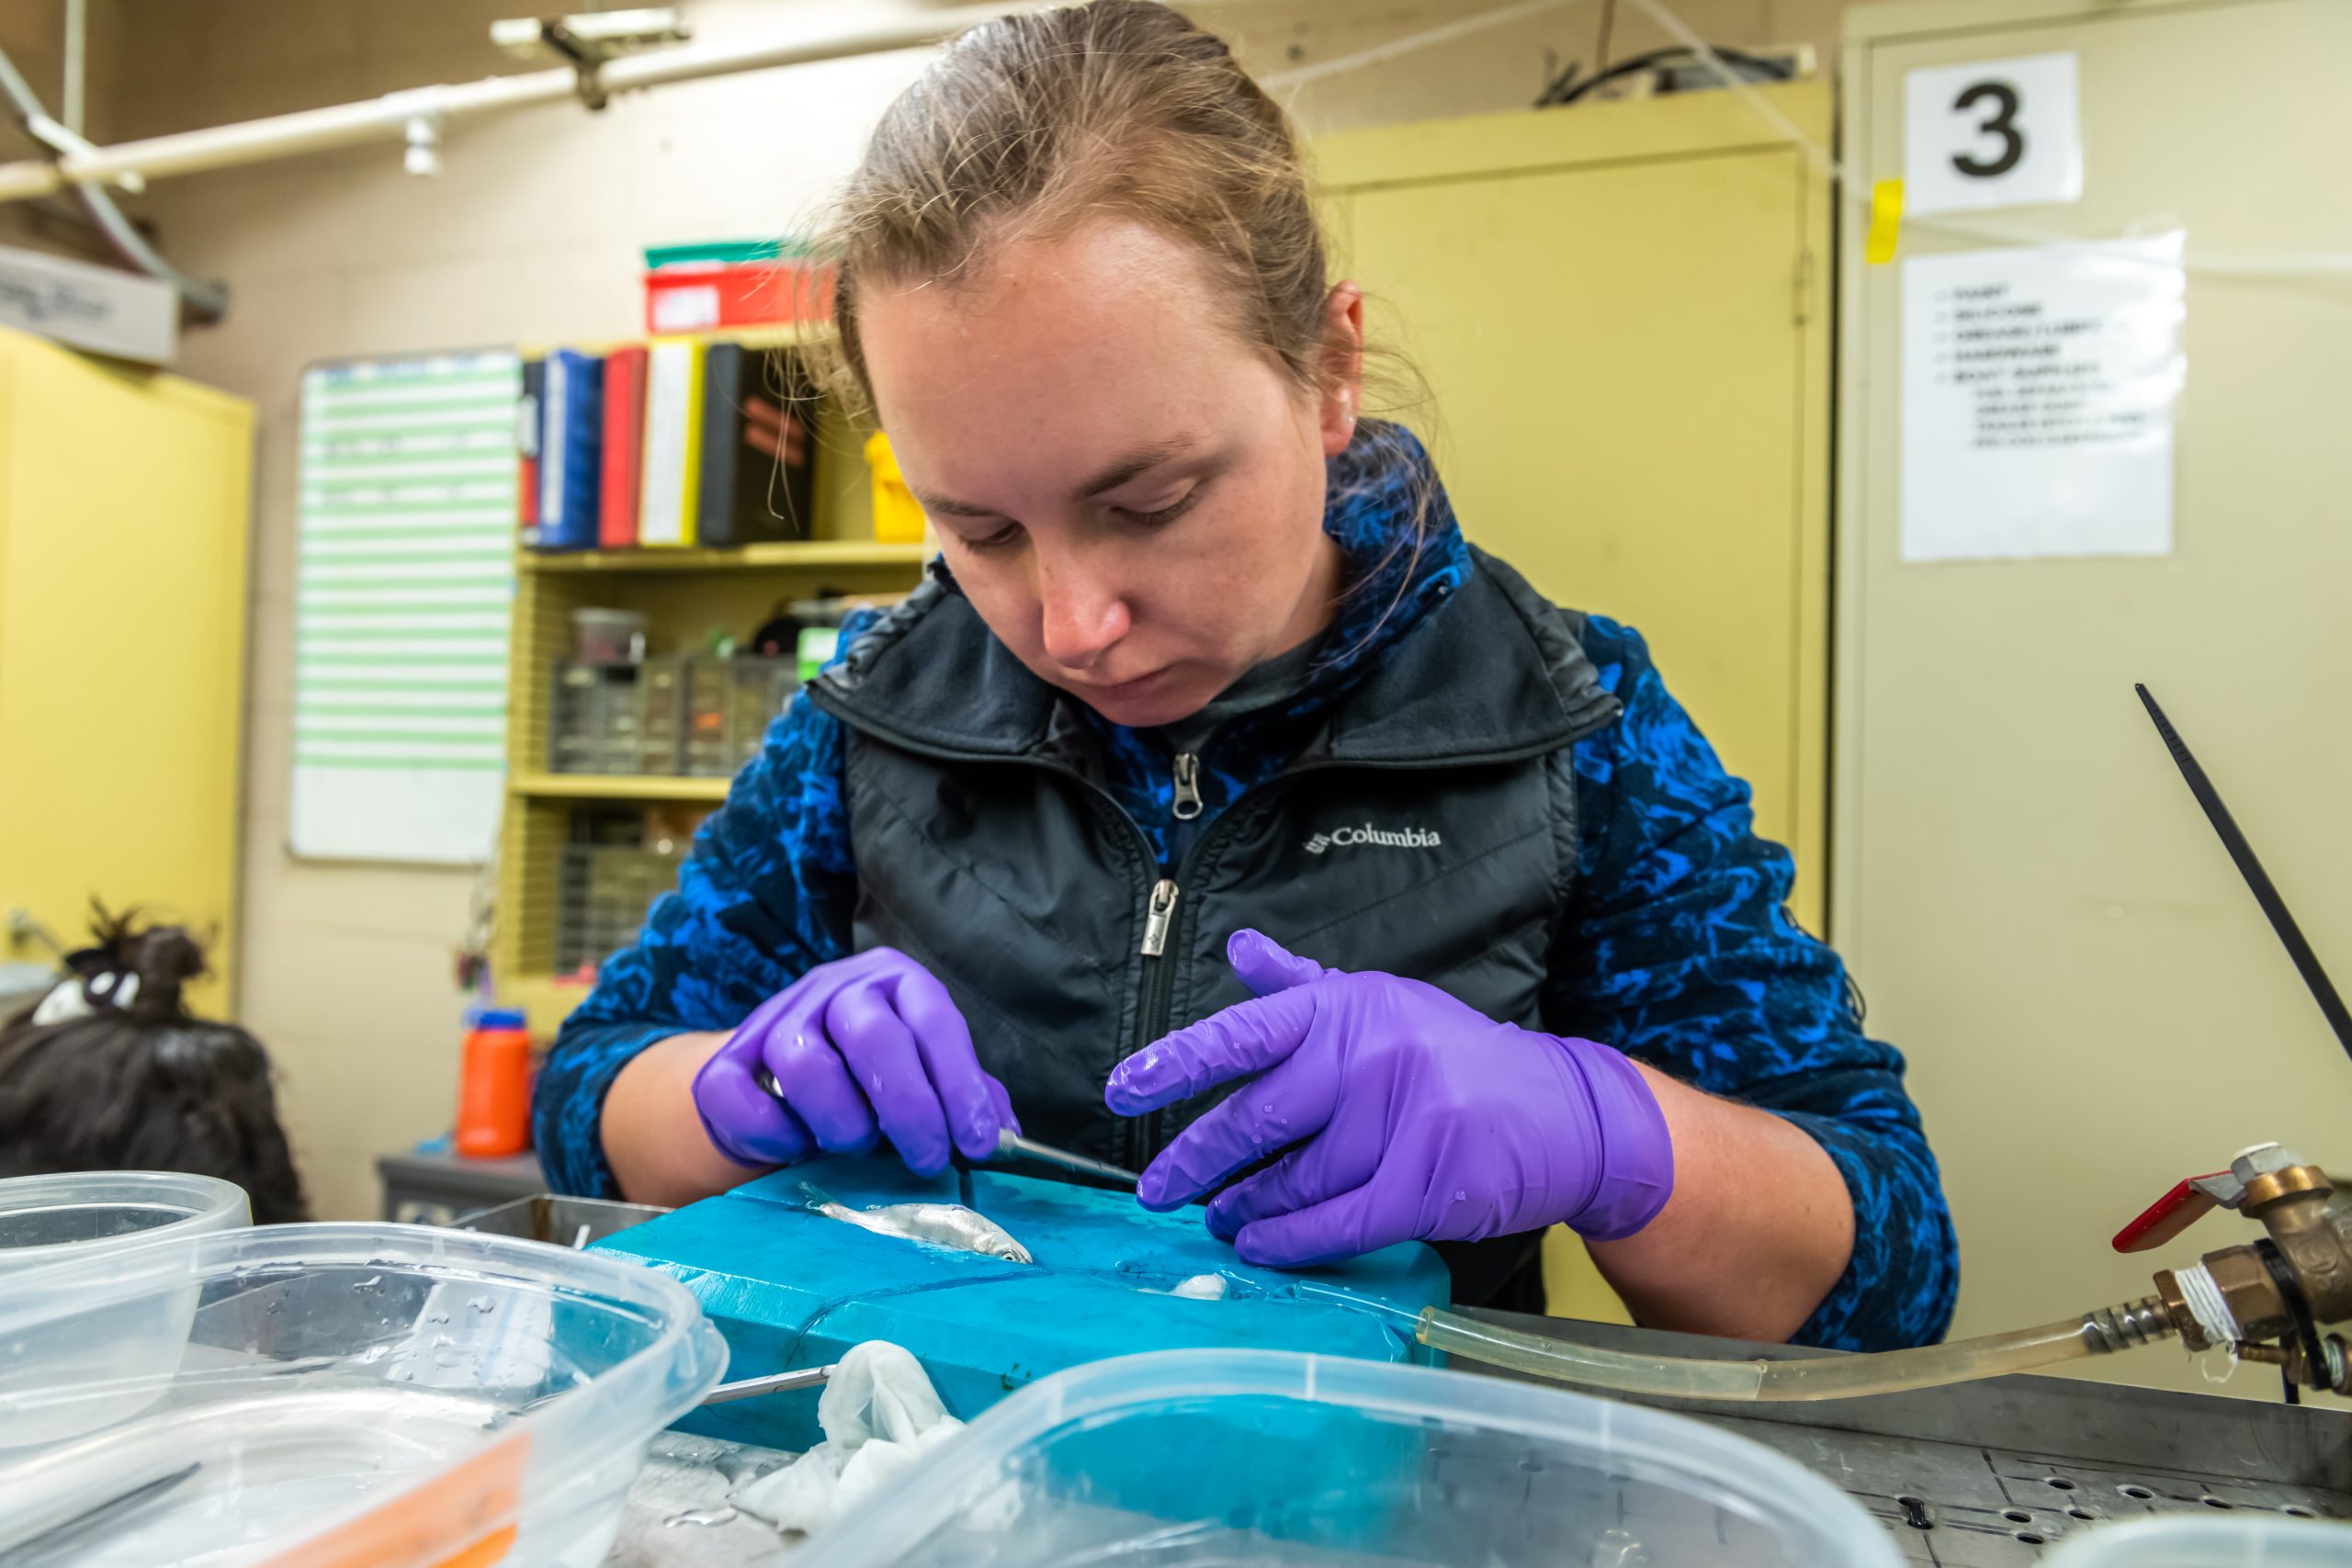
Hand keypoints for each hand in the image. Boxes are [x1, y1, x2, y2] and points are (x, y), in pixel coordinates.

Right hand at [692, 948, 1017, 1175]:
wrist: (776, 1084)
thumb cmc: (869, 1081)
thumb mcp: (925, 1075)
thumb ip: (965, 1096)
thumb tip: (1006, 1134)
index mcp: (893, 983)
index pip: (934, 1021)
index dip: (960, 1085)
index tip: (980, 1143)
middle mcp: (834, 989)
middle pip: (872, 1035)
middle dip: (908, 1107)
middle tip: (927, 1159)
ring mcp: (774, 1020)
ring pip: (804, 1063)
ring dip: (841, 1122)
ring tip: (856, 1145)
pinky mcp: (722, 1064)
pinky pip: (739, 1097)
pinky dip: (774, 1136)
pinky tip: (797, 1148)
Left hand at [1104, 930, 1671, 1267]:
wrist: (1563, 1112)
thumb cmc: (1456, 1058)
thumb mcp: (1381, 1004)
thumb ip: (1302, 984)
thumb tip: (1238, 947)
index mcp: (1346, 1007)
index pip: (1245, 1031)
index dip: (1176, 1063)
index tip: (1121, 1090)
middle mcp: (1368, 1055)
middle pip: (1256, 1116)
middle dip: (1195, 1159)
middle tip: (1156, 1190)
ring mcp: (1400, 1119)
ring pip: (1293, 1177)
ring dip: (1243, 1205)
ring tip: (1216, 1217)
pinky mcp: (1427, 1181)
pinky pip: (1338, 1222)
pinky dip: (1289, 1239)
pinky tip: (1258, 1245)